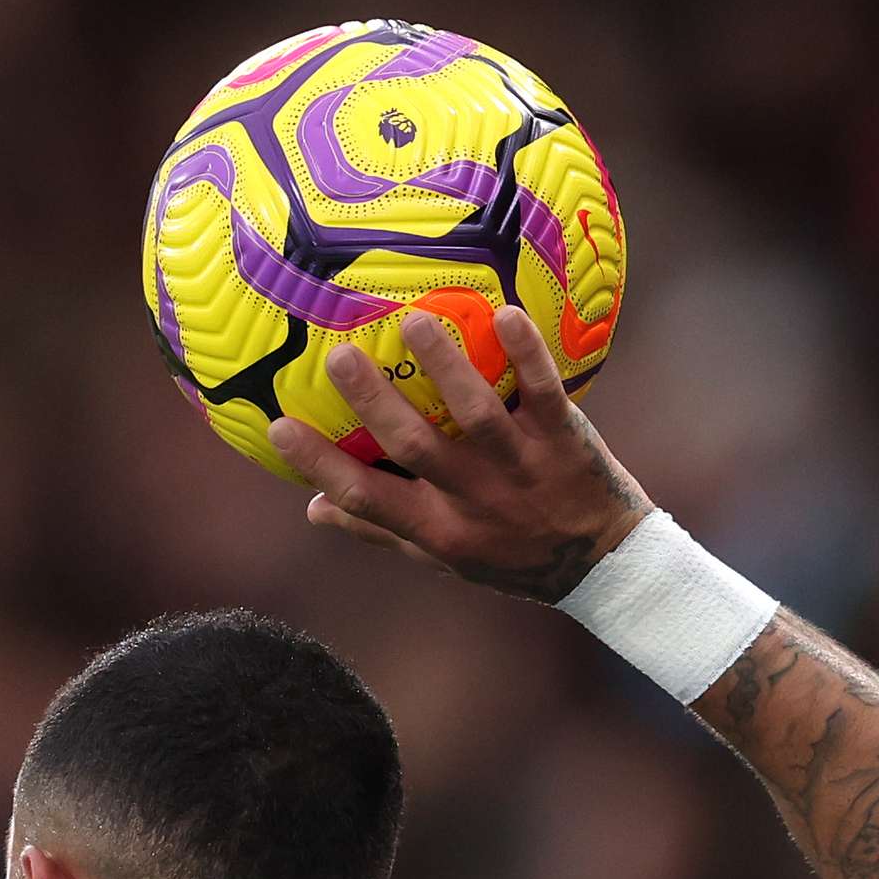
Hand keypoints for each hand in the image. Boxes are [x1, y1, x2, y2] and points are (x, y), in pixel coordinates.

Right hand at [270, 306, 653, 603]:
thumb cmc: (511, 556)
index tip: (275, 425)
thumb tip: (313, 509)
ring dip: (447, 369)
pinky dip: (526, 356)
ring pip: (478, 416)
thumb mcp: (445, 558)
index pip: (366, 498)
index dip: (319, 464)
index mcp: (438, 529)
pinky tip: (506, 314)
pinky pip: (543, 393)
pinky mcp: (564, 440)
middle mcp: (475, 499)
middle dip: (375, 403)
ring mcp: (521, 468)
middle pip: (416, 449)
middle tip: (339, 356)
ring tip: (415, 322)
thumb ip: (381, 530)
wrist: (603, 564)